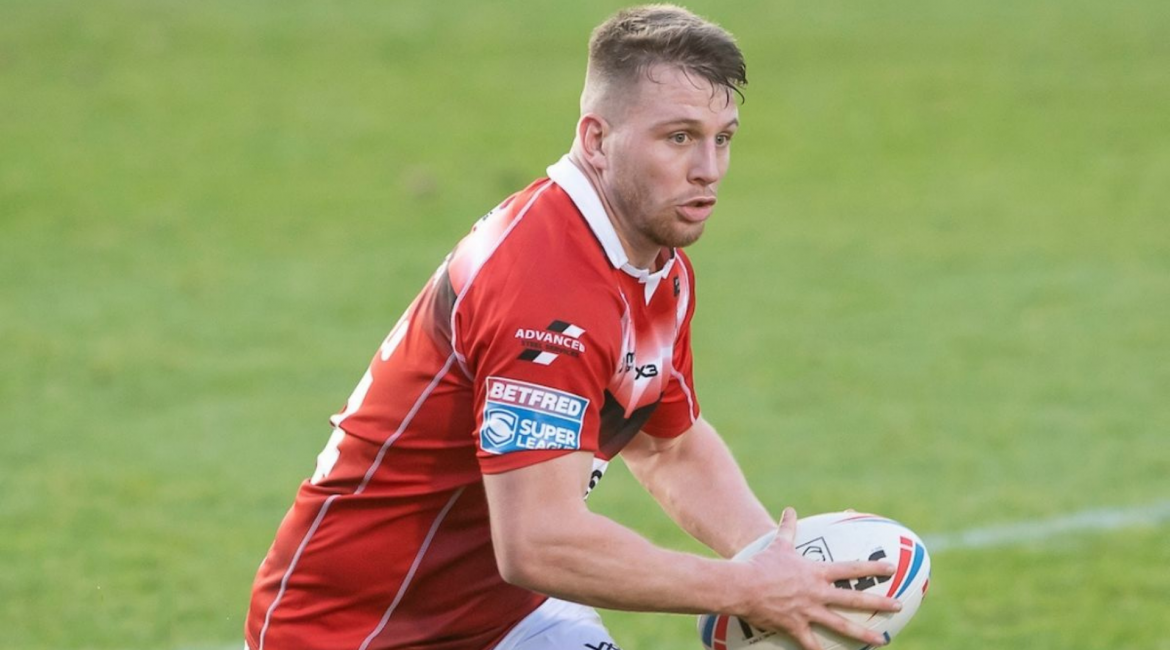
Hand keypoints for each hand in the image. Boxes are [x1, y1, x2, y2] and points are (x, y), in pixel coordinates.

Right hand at [737, 507, 900, 649]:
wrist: (744, 586)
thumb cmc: (761, 564)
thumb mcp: (778, 544)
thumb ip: (788, 528)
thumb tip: (789, 510)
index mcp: (817, 573)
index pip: (852, 568)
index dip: (873, 567)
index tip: (892, 568)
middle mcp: (818, 593)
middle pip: (854, 599)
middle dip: (879, 602)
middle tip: (899, 606)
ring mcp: (808, 612)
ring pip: (841, 625)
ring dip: (864, 634)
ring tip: (882, 640)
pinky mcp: (796, 627)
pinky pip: (812, 643)